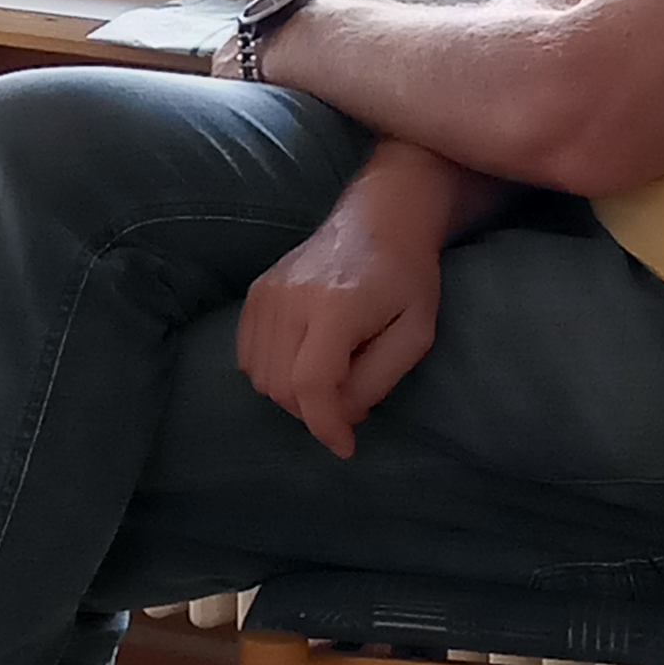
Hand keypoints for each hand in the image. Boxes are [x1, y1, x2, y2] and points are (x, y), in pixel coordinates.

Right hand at [236, 179, 449, 459]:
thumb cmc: (407, 277)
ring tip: (330, 374)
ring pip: (260, 378)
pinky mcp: (255, 292)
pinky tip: (305, 358)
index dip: (326, 426)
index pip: (311, 384)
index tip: (346, 446)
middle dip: (314, 411)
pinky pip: (248, 357)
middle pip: (282, 388)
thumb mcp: (415, 334)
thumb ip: (377, 380)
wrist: (379, 218)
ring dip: (293, 394)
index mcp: (336, 307)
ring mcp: (266, 293)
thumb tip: (341, 415)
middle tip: (350, 397)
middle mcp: (290, 299)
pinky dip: (273, 373)